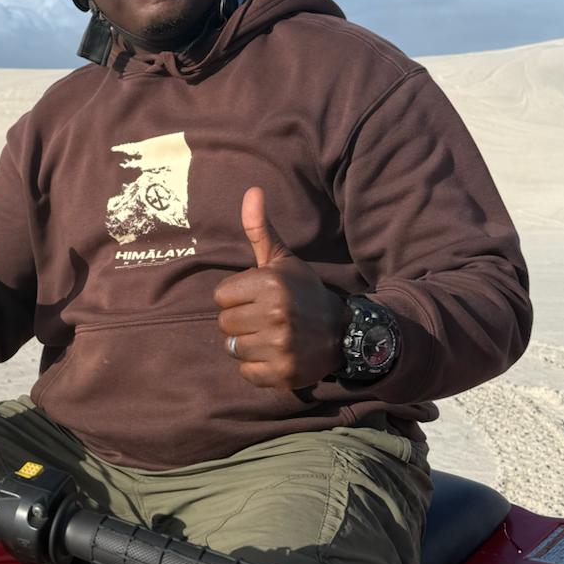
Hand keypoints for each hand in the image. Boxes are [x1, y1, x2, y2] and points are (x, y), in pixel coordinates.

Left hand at [214, 186, 348, 390]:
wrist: (343, 332)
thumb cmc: (304, 292)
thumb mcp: (282, 260)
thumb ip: (260, 230)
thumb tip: (251, 191)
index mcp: (270, 284)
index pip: (221, 297)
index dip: (237, 298)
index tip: (259, 298)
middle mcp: (275, 314)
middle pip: (225, 324)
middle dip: (242, 322)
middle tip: (266, 319)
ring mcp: (280, 346)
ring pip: (234, 349)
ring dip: (249, 345)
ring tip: (272, 336)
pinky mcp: (283, 373)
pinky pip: (246, 372)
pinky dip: (257, 368)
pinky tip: (276, 355)